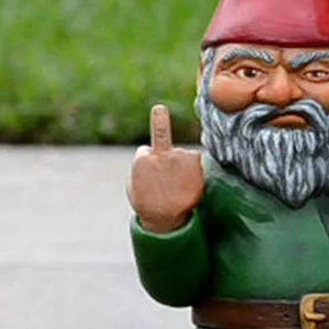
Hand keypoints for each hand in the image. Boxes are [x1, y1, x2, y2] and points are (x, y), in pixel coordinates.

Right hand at [126, 104, 203, 232]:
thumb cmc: (147, 205)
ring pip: (180, 155)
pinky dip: (194, 169)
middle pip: (161, 141)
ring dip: (181, 166)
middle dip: (159, 121)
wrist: (167, 219)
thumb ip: (138, 171)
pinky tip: (189, 184)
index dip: (148, 162)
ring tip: (178, 186)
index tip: (151, 173)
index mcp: (142, 159)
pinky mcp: (194, 161)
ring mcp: (178, 156)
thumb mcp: (133, 187)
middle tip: (158, 109)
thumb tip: (144, 161)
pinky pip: (195, 159)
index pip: (145, 151)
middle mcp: (160, 154)